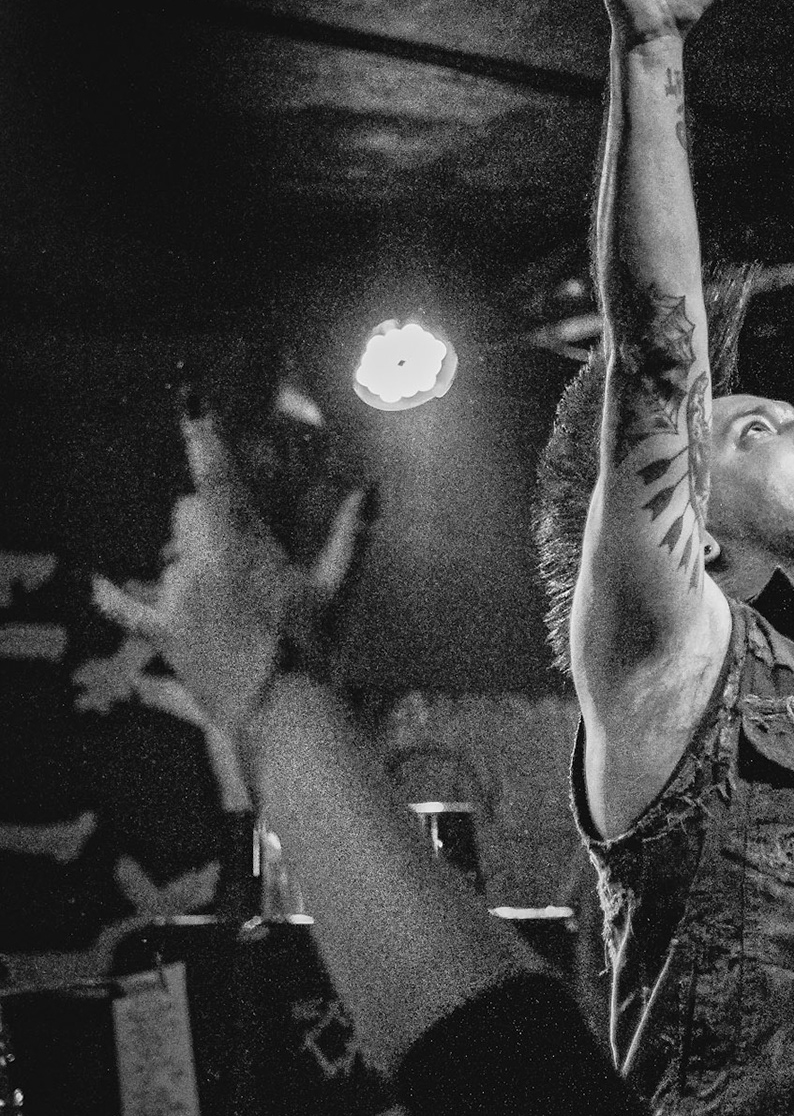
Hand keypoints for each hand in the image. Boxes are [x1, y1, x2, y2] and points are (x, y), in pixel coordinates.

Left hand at [93, 415, 370, 736]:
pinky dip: (112, 598)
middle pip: (189, 512)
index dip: (203, 435)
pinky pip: (125, 608)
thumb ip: (351, 533)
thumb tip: (372, 487)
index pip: (216, 476)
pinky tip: (98, 585)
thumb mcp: (337, 589)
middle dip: (211, 517)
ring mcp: (174, 598)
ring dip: (193, 560)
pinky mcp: (162, 632)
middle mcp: (197, 562)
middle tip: (246, 546)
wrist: (283, 714)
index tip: (192, 400)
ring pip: (171, 554)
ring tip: (228, 595)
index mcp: (241, 544)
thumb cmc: (315, 650)